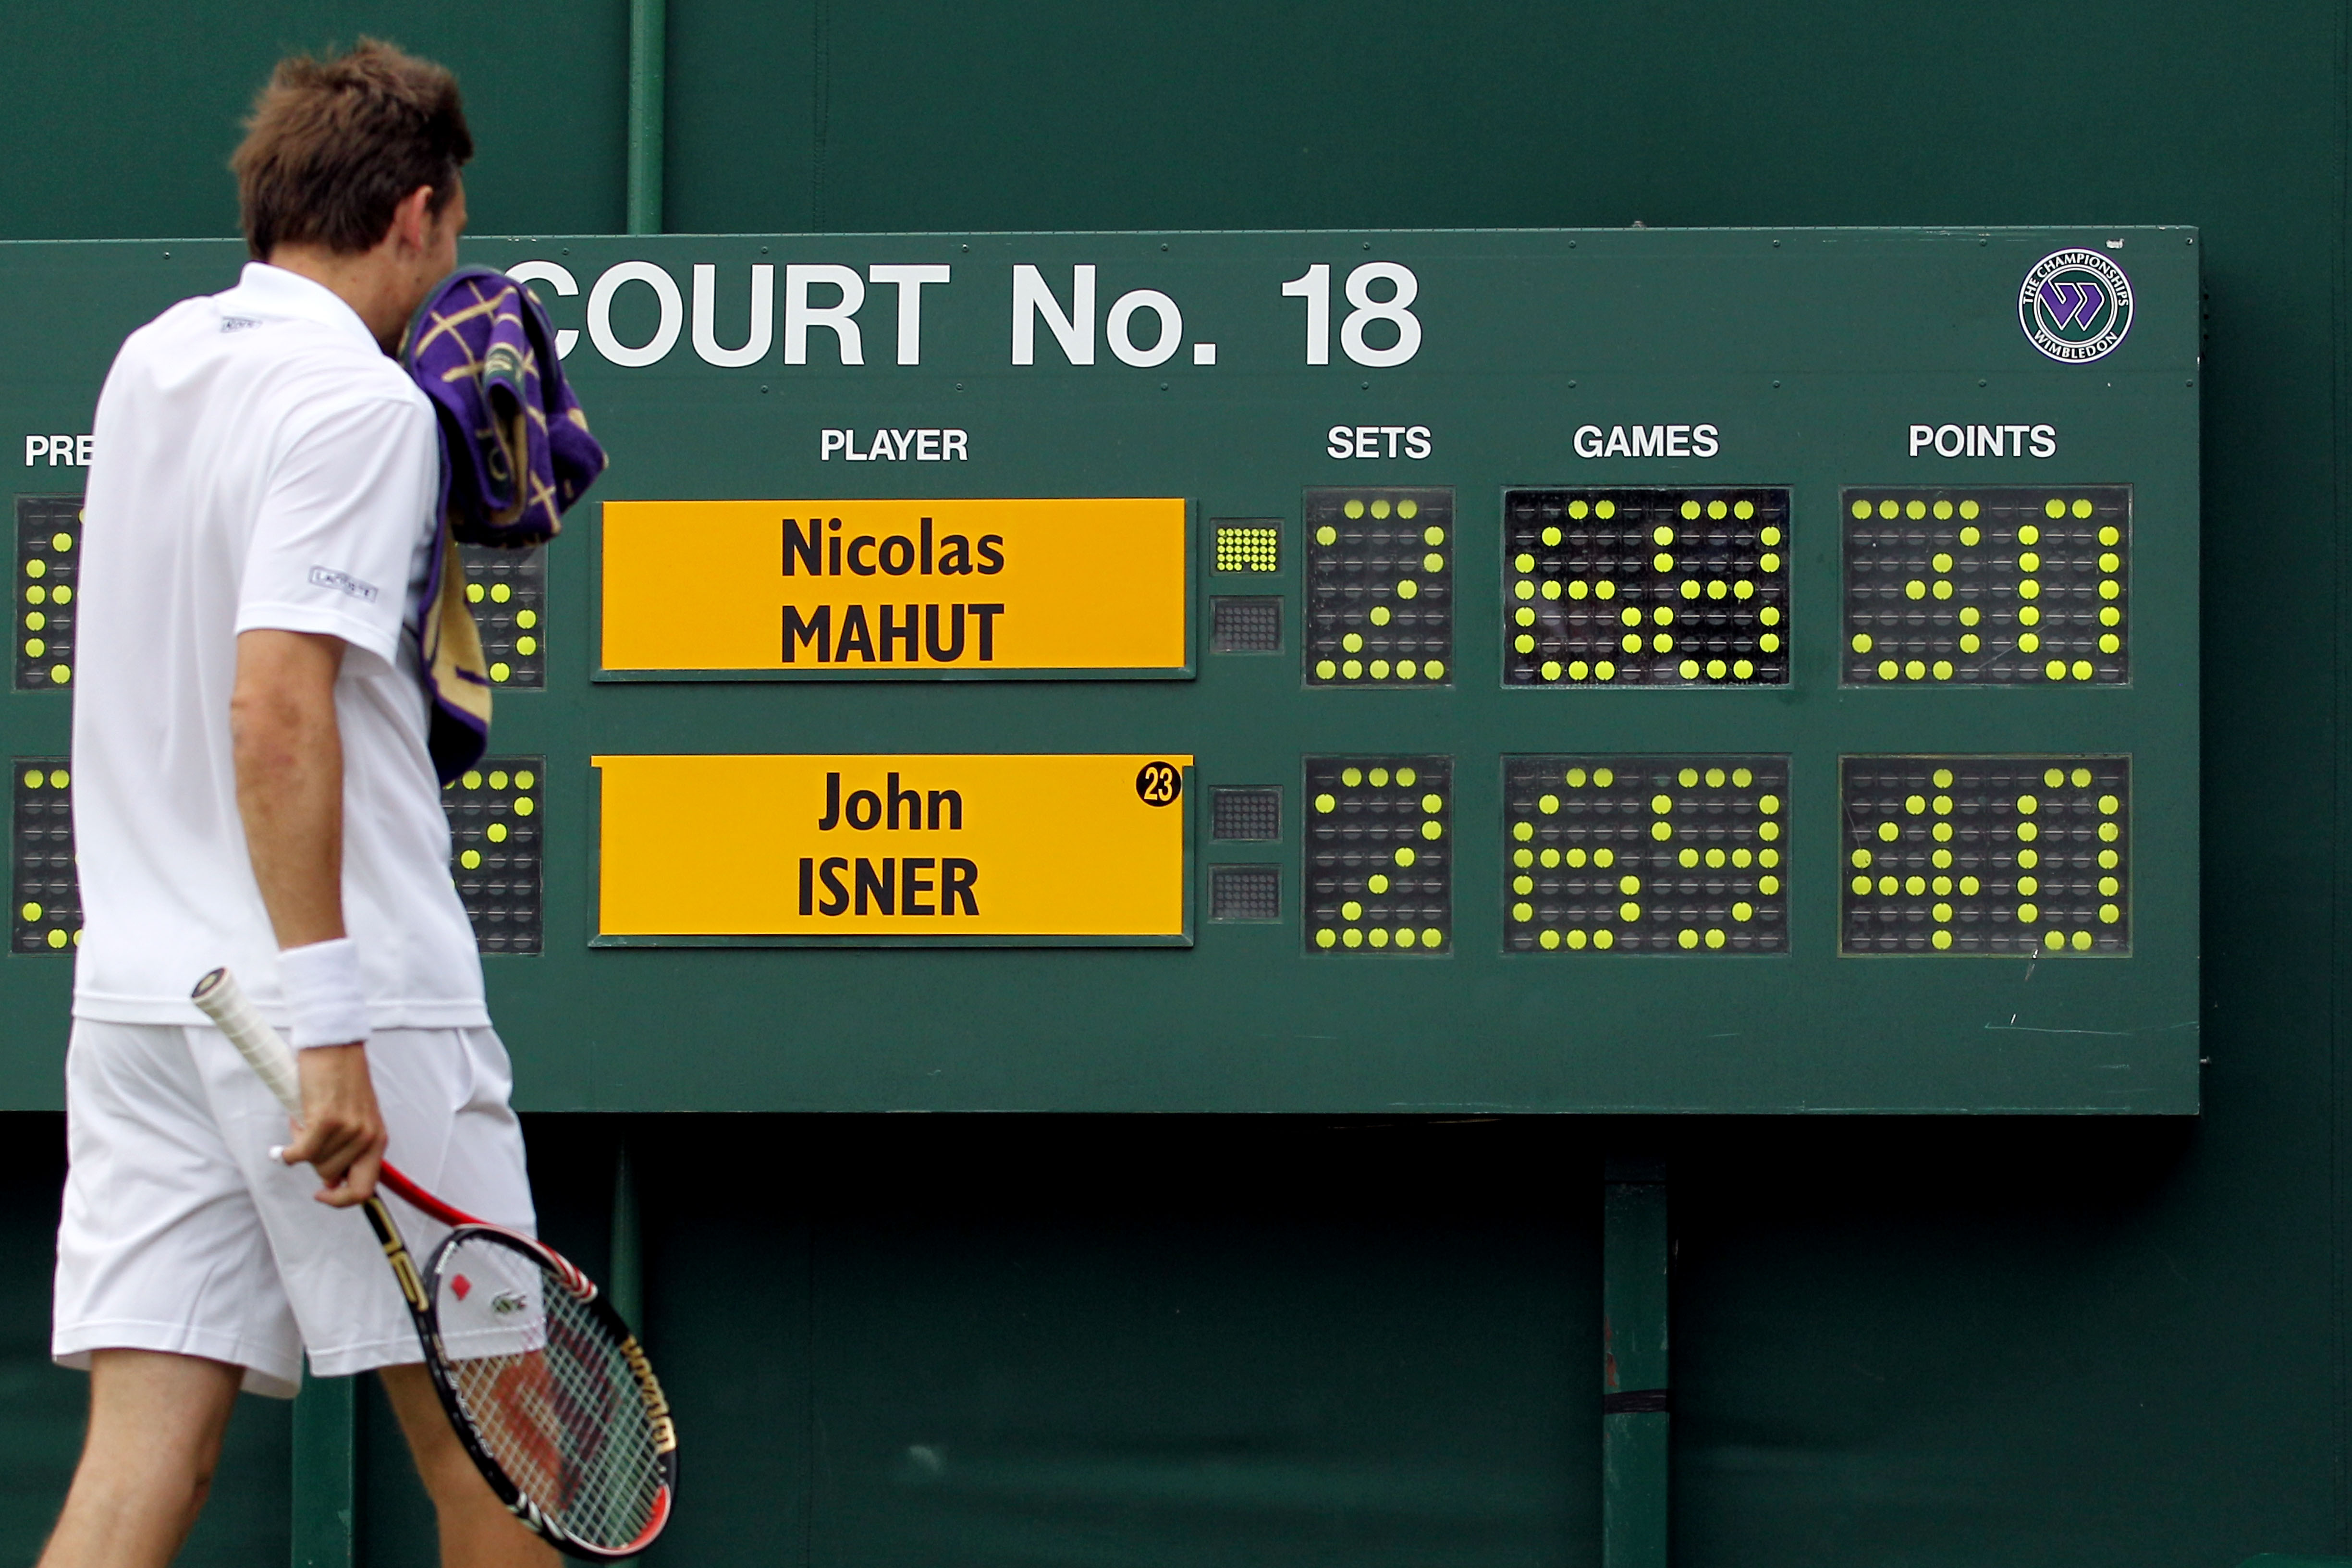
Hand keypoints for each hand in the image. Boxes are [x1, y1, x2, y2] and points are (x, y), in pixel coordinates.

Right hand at [280, 1042, 387, 1205]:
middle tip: (310, 1135)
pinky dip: (290, 1149)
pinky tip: (292, 1132)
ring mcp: (350, 1130)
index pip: (364, 1190)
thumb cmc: (342, 1080)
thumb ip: (348, 1150)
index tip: (322, 1193)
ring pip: (314, 1163)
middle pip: (331, 1176)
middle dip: (314, 1162)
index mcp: (378, 1140)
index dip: (341, 1200)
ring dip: (303, 1145)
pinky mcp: (327, 1121)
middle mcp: (368, 1138)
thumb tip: (330, 1181)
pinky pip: (301, 1152)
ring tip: (307, 1118)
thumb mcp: (356, 1118)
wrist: (335, 1046)